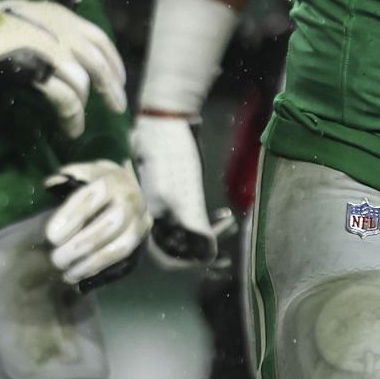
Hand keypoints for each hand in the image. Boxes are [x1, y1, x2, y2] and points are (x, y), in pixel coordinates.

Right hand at [0, 0, 127, 139]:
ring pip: (83, 84)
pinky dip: (72, 116)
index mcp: (59, 15)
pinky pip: (66, 98)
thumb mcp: (24, 13)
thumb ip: (48, 21)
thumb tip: (73, 15)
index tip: (119, 78)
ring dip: (84, 108)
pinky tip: (70, 127)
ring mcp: (52, 49)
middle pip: (99, 62)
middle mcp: (62, 29)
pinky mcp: (39, 71)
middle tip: (118, 106)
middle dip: (111, 87)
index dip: (113, 61)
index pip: (100, 38)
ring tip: (79, 126)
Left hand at [44, 160, 149, 291]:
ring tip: (66, 273)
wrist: (126, 191)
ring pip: (121, 246)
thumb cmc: (94, 184)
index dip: (72, 216)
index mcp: (114, 178)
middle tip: (55, 259)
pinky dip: (99, 269)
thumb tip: (50, 185)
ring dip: (91, 263)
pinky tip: (78, 275)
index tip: (51, 236)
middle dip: (81, 245)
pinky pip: (123, 259)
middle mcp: (132, 199)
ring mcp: (141, 221)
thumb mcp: (81, 173)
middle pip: (111, 224)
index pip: (95, 196)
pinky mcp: (142, 240)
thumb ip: (66, 178)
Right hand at [135, 114, 236, 269]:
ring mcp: (164, 201)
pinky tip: (223, 212)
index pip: (167, 256)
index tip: (214, 259)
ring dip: (210, 233)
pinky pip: (192, 214)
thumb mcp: (183, 195)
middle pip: (179, 245)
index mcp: (149, 219)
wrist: (167, 116)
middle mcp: (154, 214)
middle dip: (204, 248)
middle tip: (228, 244)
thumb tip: (209, 256)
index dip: (190, 262)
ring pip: (187, 229)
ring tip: (230, 223)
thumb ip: (194, 226)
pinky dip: (208, 219)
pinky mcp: (176, 189)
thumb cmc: (172, 154)